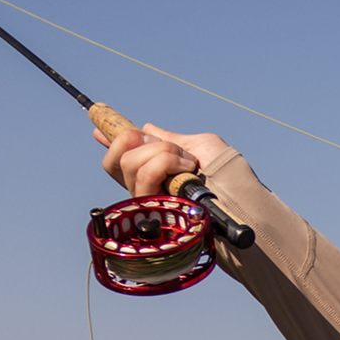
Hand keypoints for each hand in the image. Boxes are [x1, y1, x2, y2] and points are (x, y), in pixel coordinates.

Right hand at [96, 121, 234, 198]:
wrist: (242, 196)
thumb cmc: (228, 173)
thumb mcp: (200, 145)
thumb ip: (171, 138)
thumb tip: (147, 128)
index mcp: (154, 173)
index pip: (120, 159)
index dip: (109, 143)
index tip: (97, 128)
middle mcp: (146, 189)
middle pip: (118, 159)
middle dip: (147, 143)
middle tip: (177, 152)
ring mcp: (147, 201)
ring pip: (130, 165)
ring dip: (162, 154)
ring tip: (188, 164)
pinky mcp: (152, 211)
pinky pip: (144, 176)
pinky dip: (167, 164)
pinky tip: (188, 172)